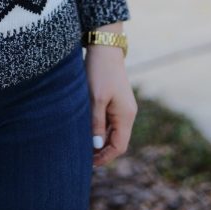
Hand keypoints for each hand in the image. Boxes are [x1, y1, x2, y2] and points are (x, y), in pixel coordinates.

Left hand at [84, 34, 136, 167]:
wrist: (104, 46)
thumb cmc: (99, 71)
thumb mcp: (95, 99)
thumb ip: (97, 123)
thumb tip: (97, 146)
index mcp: (126, 115)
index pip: (119, 146)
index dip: (105, 157)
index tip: (89, 163)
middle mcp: (127, 113)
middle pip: (117, 141)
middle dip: (102, 151)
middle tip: (83, 157)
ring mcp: (122, 106)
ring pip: (113, 131)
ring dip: (100, 140)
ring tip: (83, 145)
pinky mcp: (115, 99)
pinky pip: (110, 120)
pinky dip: (100, 128)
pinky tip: (87, 129)